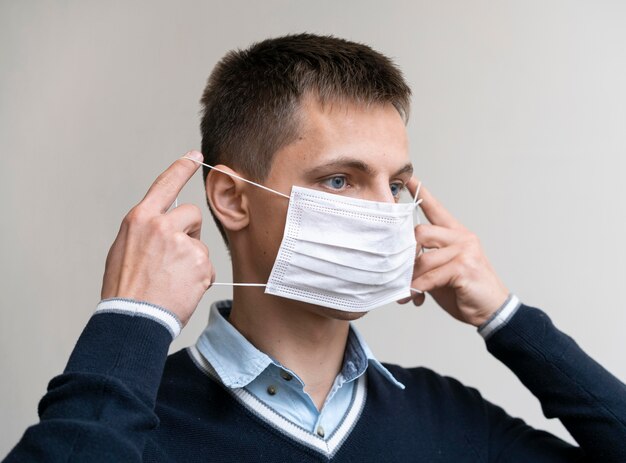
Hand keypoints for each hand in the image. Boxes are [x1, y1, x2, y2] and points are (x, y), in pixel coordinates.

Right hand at [101, 151, 213, 325]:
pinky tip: (181, 290)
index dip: (181, 168)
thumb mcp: (124, 249)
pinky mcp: (200, 263)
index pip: (164, 185)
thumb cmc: (125, 289)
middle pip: (192, 215)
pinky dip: (199, 279)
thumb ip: (146, 232)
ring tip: (172, 280)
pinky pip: (207, 266)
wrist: (133, 319)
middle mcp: (162, 226)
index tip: (194, 155)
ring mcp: (183, 244)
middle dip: (190, 232)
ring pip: (200, 244)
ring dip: (193, 260)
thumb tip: (163, 227)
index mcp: (140, 220)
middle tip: (172, 259)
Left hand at [398, 177, 508, 326]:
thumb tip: (399, 264)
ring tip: (407, 291)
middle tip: (399, 273)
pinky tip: (416, 297)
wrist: (491, 311)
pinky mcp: (465, 267)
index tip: (409, 179)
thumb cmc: (465, 291)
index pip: (436, 209)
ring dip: (410, 278)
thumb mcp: (442, 272)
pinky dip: (419, 288)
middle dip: (405, 255)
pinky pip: (431, 276)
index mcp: (457, 234)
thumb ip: (425, 261)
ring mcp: (465, 251)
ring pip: (423, 257)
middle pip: (420, 232)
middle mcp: (462, 238)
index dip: (422, 194)